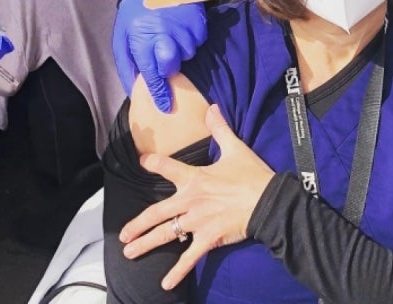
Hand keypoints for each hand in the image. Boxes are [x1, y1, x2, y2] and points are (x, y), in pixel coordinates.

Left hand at [111, 0, 206, 113]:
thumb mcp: (121, 39)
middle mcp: (164, 33)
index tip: (166, 106)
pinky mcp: (197, 17)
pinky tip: (181, 30)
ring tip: (171, 39)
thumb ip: (127, 67)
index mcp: (142, 39)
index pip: (152, 73)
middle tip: (164, 60)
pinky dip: (192, 39)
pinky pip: (200, 39)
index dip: (159, 92)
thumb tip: (134, 93)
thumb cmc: (133, 14)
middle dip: (169, 68)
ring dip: (181, 52)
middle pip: (173, 64)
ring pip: (189, 53)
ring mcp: (183, 25)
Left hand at [118, 104, 273, 290]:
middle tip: (122, 235)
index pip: (168, 168)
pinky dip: (178, 271)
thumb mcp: (235, 149)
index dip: (153, 163)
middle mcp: (190, 200)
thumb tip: (213, 108)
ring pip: (166, 234)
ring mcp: (197, 221)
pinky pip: (189, 256)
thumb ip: (220, 129)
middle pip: (156, 212)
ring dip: (146, 244)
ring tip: (130, 253)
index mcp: (195, 178)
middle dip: (137, 225)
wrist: (270, 202)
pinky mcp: (209, 238)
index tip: (142, 162)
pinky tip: (165, 284)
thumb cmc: (253, 175)